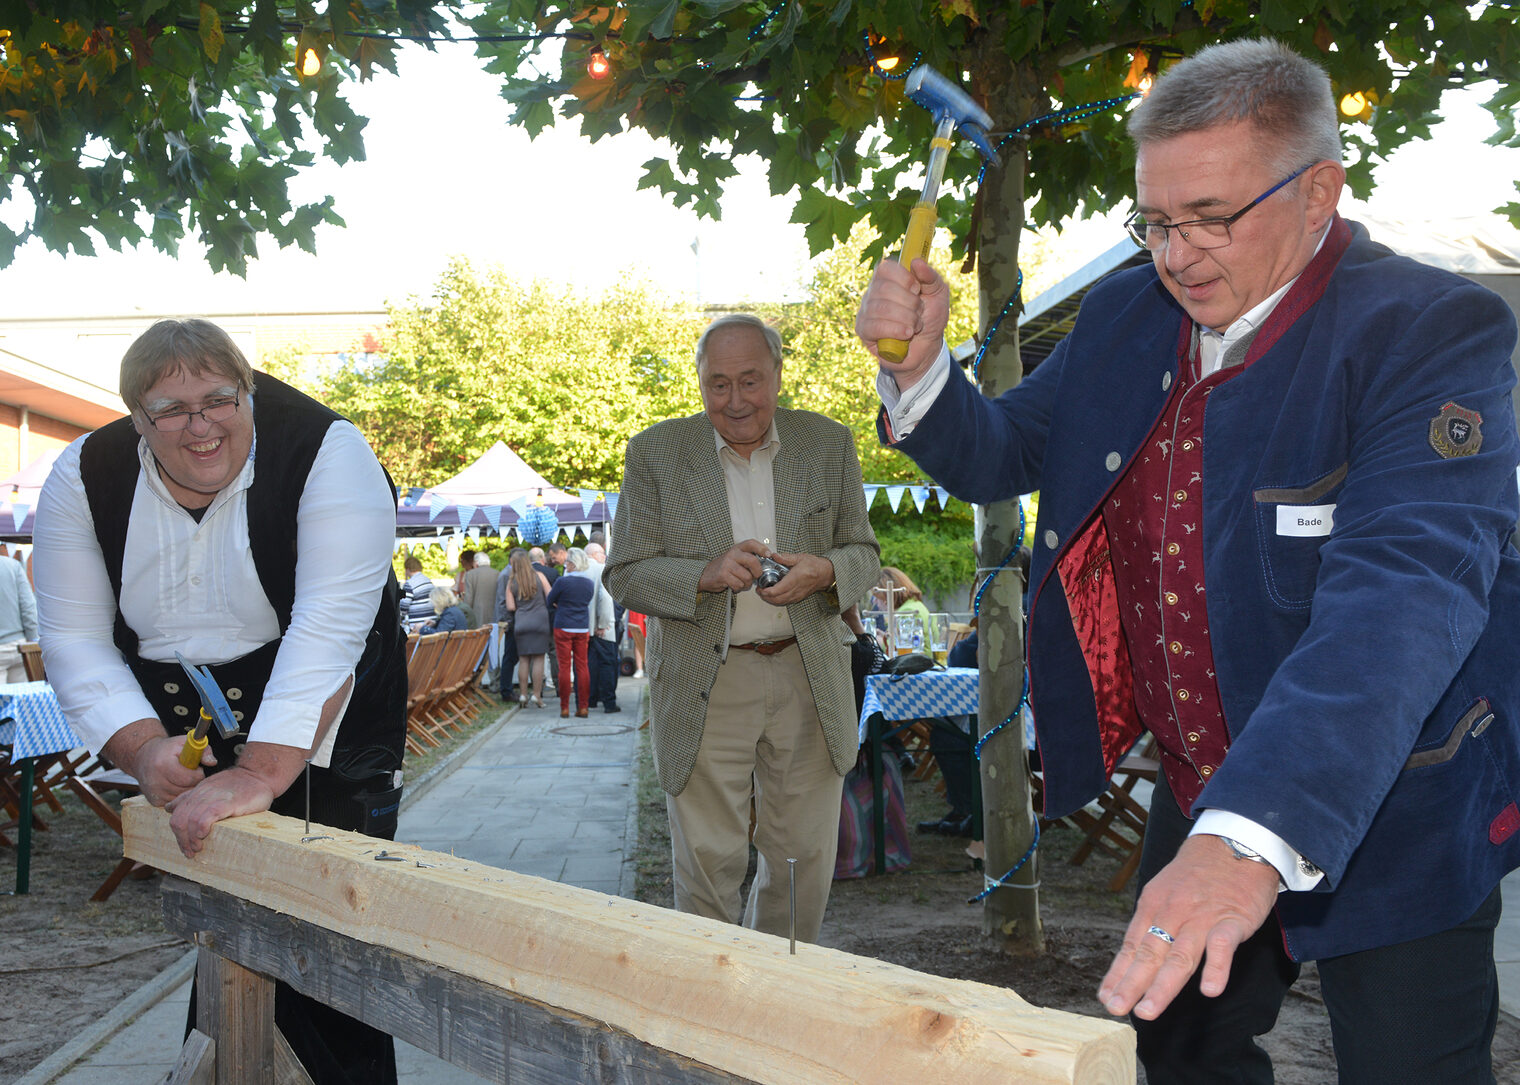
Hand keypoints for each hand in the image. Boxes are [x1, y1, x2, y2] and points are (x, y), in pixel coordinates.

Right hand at [115, 730, 214, 806]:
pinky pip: (175, 802)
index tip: (196, 768)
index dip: (198, 773)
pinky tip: (176, 785)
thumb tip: (212, 762)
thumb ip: (203, 750)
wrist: (143, 757)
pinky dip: (179, 795)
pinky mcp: (154, 801)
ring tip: (183, 778)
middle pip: (187, 789)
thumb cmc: (167, 749)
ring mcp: (155, 793)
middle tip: (191, 773)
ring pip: (182, 798)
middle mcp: (156, 781)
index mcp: (163, 765)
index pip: (190, 778)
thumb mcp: (185, 743)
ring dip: (187, 789)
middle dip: (194, 782)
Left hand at [165, 766, 275, 857]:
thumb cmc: (238, 784)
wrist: (259, 774)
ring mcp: (214, 797)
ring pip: (191, 819)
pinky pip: (208, 814)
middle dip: (182, 840)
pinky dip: (202, 827)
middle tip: (191, 852)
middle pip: (180, 820)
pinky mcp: (228, 801)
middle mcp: (202, 795)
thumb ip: (190, 798)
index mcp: (196, 793)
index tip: (185, 847)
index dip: (178, 834)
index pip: (177, 816)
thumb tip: (169, 808)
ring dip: (191, 838)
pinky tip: (204, 834)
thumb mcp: (210, 788)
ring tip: (198, 848)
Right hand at [698, 540, 767, 593]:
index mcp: (737, 548)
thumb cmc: (724, 567)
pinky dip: (739, 588)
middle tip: (756, 576)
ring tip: (742, 582)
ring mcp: (727, 564)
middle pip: (753, 561)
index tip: (768, 555)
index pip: (751, 543)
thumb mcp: (736, 558)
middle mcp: (732, 554)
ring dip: (747, 583)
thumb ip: (749, 558)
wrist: (706, 574)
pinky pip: (738, 584)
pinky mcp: (723, 575)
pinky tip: (734, 585)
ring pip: (747, 576)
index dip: (762, 548)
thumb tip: (766, 565)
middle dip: (757, 572)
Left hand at [756, 552, 834, 605]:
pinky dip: (777, 600)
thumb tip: (774, 556)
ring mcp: (797, 595)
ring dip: (770, 599)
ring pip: (781, 602)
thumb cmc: (814, 565)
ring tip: (764, 592)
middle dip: (765, 596)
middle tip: (759, 590)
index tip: (760, 587)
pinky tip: (773, 595)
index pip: (778, 590)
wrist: (825, 573)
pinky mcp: (798, 598)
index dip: (766, 591)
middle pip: (777, 598)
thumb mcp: (800, 557)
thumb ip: (786, 557)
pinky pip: (785, 602)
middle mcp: (796, 589)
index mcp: (796, 578)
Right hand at [855, 258, 950, 389]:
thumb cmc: (930, 317)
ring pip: (881, 308)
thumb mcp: (938, 294)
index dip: (904, 279)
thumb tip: (916, 261)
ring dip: (906, 319)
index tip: (917, 289)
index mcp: (889, 278)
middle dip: (910, 303)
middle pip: (885, 289)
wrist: (926, 348)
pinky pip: (874, 327)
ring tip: (915, 326)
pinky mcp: (863, 330)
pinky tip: (906, 335)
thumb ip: (931, 276)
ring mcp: (866, 310)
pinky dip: (895, 330)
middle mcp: (873, 291)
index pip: (886, 268)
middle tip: (919, 312)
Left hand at [1097, 835, 1279, 1019]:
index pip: (1132, 945)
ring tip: (1147, 1011)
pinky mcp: (1233, 918)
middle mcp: (1173, 912)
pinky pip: (1223, 945)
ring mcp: (1202, 916)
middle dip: (1131, 984)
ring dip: (1163, 986)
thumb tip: (1134, 957)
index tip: (1105, 997)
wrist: (1234, 841)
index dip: (1118, 973)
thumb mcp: (1165, 891)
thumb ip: (1153, 924)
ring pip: (1180, 955)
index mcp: (1153, 905)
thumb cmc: (1197, 874)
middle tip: (1116, 1008)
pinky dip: (1216, 967)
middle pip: (1150, 953)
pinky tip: (1210, 991)